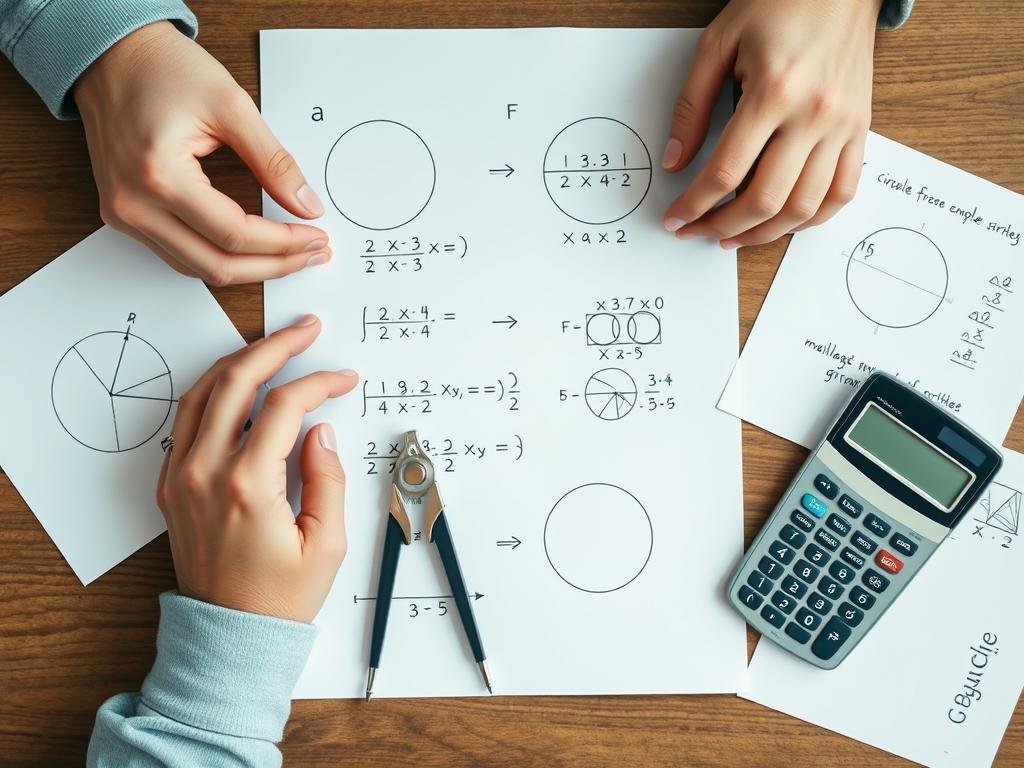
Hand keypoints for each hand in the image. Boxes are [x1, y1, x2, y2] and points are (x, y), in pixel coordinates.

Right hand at [74, 22, 330, 285]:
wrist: (111, 57)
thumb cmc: (163, 69)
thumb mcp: (231, 106)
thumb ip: (274, 162)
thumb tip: (308, 206)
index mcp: (158, 175)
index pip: (235, 234)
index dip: (284, 243)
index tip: (318, 237)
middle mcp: (133, 205)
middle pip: (218, 264)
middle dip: (274, 265)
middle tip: (314, 254)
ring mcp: (124, 215)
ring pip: (198, 269)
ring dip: (250, 269)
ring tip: (292, 255)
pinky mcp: (124, 216)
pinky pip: (180, 255)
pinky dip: (221, 257)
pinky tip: (255, 250)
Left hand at [157, 315, 356, 621]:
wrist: (227, 637)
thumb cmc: (278, 599)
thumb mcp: (327, 544)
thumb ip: (326, 478)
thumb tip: (321, 430)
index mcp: (247, 485)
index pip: (285, 406)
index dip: (320, 383)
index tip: (345, 379)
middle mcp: (205, 472)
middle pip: (236, 381)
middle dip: (276, 346)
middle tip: (306, 330)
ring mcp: (181, 476)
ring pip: (202, 391)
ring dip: (239, 360)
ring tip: (273, 344)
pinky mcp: (171, 485)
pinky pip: (186, 419)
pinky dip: (212, 389)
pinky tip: (237, 381)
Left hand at [662, 0, 880, 247]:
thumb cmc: (777, 4)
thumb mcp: (717, 44)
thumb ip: (692, 106)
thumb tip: (675, 161)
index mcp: (774, 91)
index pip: (726, 171)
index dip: (695, 204)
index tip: (676, 218)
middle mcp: (814, 114)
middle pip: (766, 199)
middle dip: (723, 226)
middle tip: (698, 232)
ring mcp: (843, 125)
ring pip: (805, 207)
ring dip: (765, 234)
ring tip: (734, 236)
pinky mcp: (860, 129)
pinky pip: (842, 192)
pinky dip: (811, 219)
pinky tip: (782, 222)